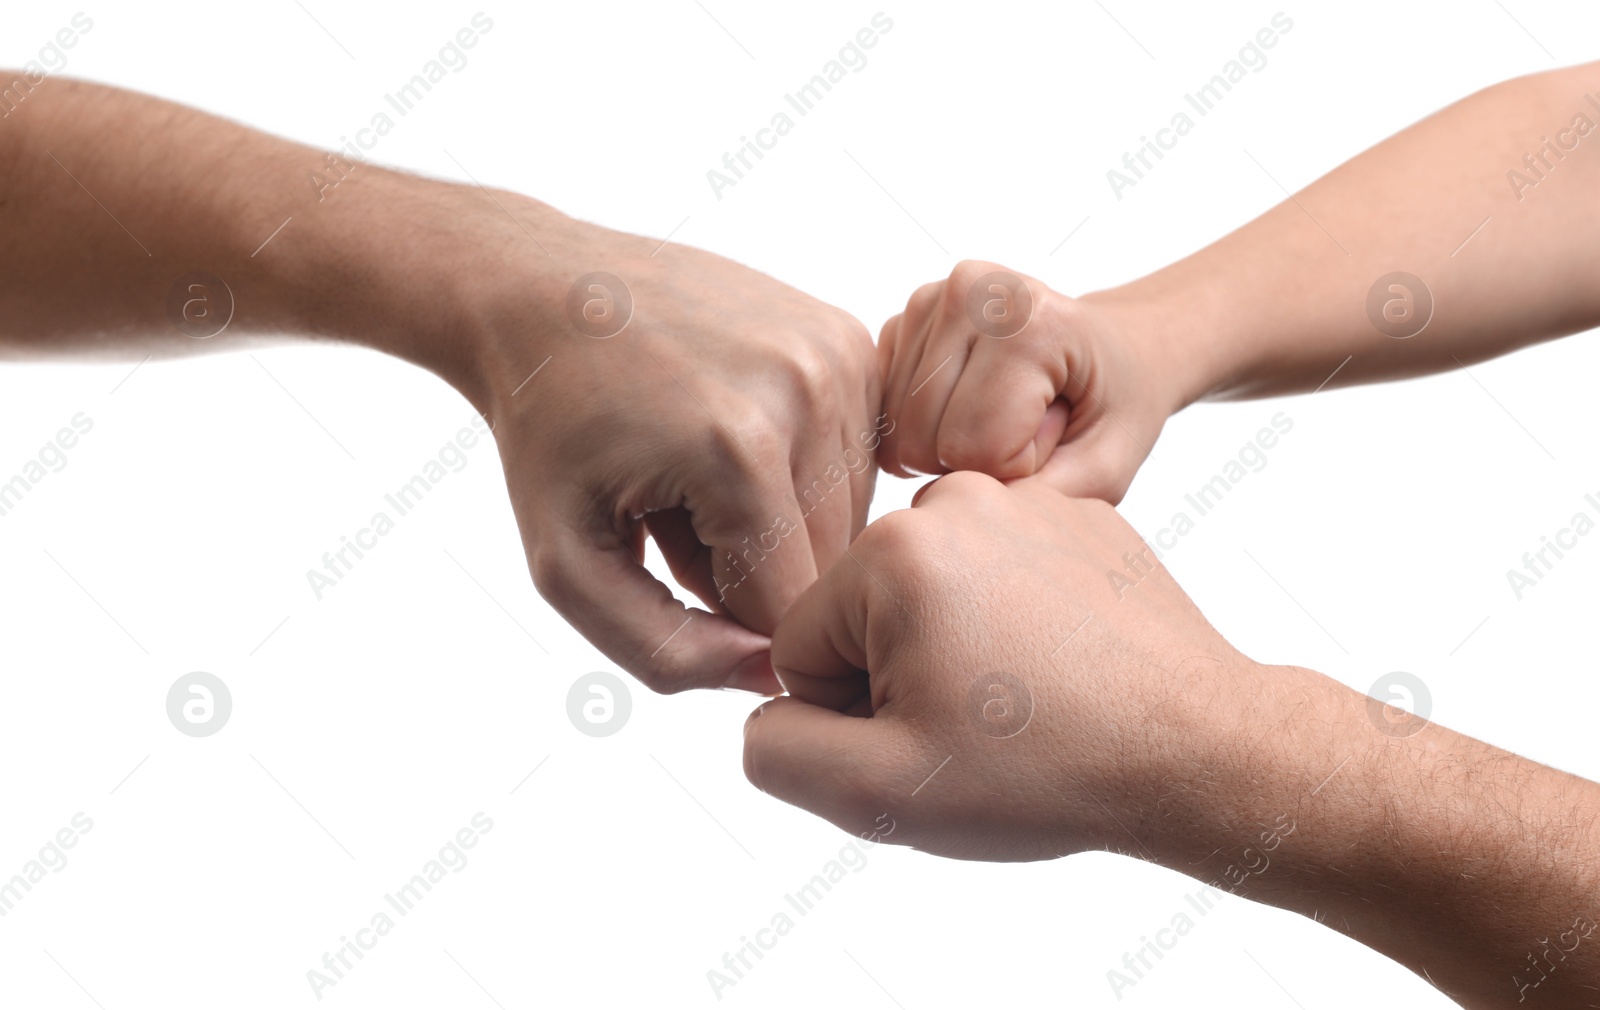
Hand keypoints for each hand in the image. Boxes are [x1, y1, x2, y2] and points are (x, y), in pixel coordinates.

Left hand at [452, 201, 879, 693]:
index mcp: (739, 450)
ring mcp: (839, 354)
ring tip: (702, 476)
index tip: (662, 568)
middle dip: (752, 568)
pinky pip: (859, 458)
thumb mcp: (566, 566)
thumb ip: (662, 651)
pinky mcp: (853, 339)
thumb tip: (769, 676)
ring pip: (851, 516)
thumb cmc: (549, 432)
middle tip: (675, 517)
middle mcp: (809, 391)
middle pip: (827, 564)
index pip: (784, 611)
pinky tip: (740, 437)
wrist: (543, 294)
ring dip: (782, 522)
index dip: (721, 618)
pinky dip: (804, 471)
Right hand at [742, 471, 1249, 859]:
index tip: (928, 734)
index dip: (848, 713)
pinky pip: (1000, 574)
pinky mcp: (1078, 516)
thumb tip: (767, 711)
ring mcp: (1026, 499)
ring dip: (955, 647)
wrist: (1201, 750)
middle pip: (864, 610)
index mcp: (893, 550)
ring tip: (1025, 696)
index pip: (800, 644)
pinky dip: (1014, 622)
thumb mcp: (878, 791)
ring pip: (931, 593)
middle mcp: (956, 499)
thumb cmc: (1047, 769)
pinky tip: (1061, 668)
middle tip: (980, 722)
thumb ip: (776, 749)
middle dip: (899, 675)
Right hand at [875, 261, 1178, 502]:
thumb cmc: (1116, 403)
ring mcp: (929, 298)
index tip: (1055, 437)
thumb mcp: (1107, 468)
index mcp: (1031, 320)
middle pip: (922, 440)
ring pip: (898, 432)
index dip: (1016, 468)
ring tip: (1005, 414)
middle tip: (1029, 430)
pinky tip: (971, 403)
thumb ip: (1035, 499)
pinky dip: (926, 426)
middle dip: (975, 460)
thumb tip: (947, 514)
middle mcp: (970, 291)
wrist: (1119, 346)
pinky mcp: (904, 318)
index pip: (973, 448)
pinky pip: (886, 412)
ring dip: (950, 444)